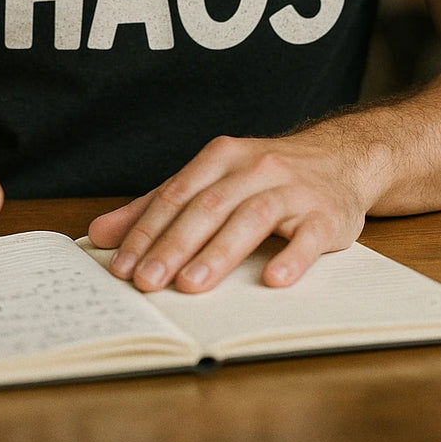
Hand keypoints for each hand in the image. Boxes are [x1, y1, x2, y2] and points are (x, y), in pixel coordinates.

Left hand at [87, 132, 370, 293]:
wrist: (340, 157)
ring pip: (251, 218)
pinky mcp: (326, 215)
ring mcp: (293, 190)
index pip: (177, 194)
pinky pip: (308, 237)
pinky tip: (273, 280)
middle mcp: (256, 167)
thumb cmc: (265, 175)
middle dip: (175, 245)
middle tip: (149, 282)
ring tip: (192, 284)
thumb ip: (158, 206)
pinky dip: (291, 257)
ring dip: (220, 253)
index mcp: (222, 157)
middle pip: (209, 206)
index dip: (147, 230)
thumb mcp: (212, 180)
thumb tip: (100, 234)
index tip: (123, 266)